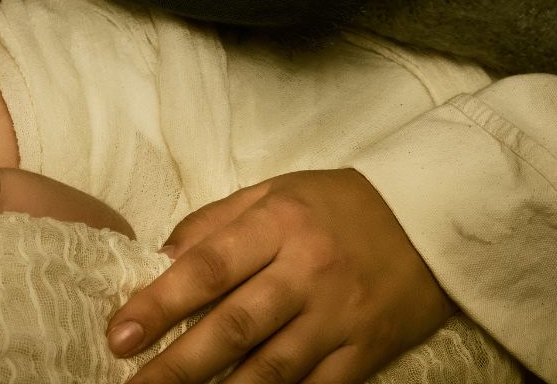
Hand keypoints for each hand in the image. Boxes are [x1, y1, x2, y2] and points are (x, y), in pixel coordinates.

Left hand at [108, 169, 453, 383]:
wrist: (435, 218)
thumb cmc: (340, 204)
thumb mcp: (274, 191)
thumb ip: (214, 223)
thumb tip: (159, 259)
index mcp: (277, 224)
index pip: (207, 267)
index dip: (159, 304)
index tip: (120, 334)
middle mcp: (306, 272)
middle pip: (233, 326)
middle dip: (177, 365)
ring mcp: (338, 317)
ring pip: (271, 368)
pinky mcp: (365, 351)